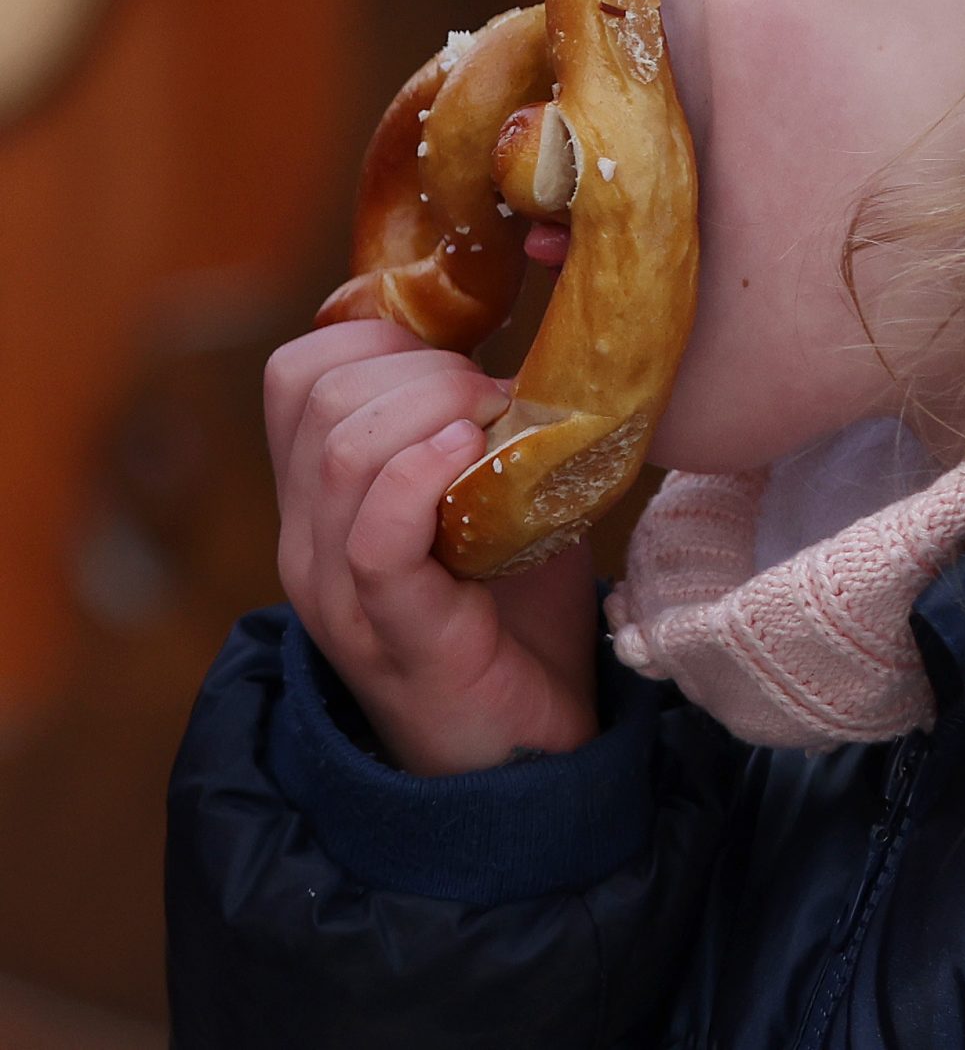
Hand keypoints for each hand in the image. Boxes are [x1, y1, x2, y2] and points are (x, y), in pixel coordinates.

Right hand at [265, 318, 601, 774]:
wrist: (528, 752)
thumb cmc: (515, 617)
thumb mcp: (496, 502)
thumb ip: (491, 431)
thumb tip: (543, 350)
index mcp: (323, 497)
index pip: (298, 371)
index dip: (382, 336)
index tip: (466, 356)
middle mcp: (309, 538)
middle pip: (319, 392)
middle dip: (423, 365)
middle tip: (495, 399)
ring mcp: (338, 590)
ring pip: (343, 448)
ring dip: (436, 408)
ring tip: (495, 426)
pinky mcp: (391, 633)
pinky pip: (374, 539)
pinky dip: (424, 479)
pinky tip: (474, 461)